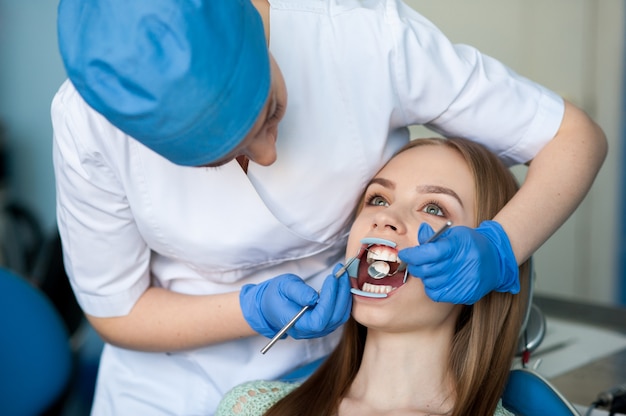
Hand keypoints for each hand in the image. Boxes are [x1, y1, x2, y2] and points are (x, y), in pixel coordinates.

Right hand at [240, 264, 351, 338]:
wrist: (272, 305)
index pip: (319, 319)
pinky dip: (344, 299)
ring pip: (340, 317)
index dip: (329, 299)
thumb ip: (297, 292)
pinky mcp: (325, 325)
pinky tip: (342, 285)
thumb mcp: (283, 287)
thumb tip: (314, 298)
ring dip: (345, 295)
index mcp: (296, 325)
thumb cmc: (276, 295)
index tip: (332, 278)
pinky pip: (340, 315)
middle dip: (340, 293)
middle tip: (341, 273)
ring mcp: (319, 330)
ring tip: (343, 276)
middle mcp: (310, 332)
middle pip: (333, 318)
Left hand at [398, 221, 519, 304]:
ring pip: (430, 283)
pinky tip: (438, 280)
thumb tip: (420, 232)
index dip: (412, 254)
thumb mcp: (454, 234)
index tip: (405, 254)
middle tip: (414, 262)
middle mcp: (462, 264)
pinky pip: (438, 295)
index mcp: (458, 246)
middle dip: (415, 266)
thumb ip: (435, 236)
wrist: (496, 259)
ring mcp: (465, 281)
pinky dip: (432, 288)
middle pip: (427, 270)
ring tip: (431, 269)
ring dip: (425, 277)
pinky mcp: (466, 294)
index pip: (429, 253)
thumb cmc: (471, 244)